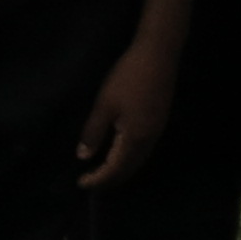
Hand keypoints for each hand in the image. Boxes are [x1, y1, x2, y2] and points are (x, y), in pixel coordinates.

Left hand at [75, 36, 175, 187]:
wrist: (157, 55)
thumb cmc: (127, 78)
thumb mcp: (105, 104)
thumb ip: (94, 132)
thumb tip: (83, 157)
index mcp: (134, 139)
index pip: (115, 169)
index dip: (98, 179)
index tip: (81, 184)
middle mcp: (148, 141)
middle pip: (129, 170)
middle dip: (110, 179)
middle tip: (91, 182)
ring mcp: (157, 131)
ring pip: (138, 161)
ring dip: (120, 170)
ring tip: (103, 172)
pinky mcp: (159, 121)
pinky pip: (143, 150)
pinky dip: (129, 158)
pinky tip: (120, 152)